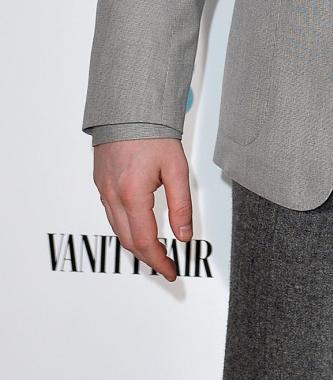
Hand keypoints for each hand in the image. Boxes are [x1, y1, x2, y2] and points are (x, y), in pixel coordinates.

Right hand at [92, 138, 192, 282]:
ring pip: (117, 230)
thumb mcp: (176, 169)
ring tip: (155, 252)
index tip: (171, 271)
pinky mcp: (101, 183)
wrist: (130, 108)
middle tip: (166, 266)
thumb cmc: (153, 133)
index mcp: (132, 194)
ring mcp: (104, 190)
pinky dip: (125, 228)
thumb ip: (181, 204)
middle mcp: (113, 196)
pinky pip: (112, 214)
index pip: (144, 241)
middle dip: (148, 258)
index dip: (159, 261)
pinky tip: (138, 227)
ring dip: (135, 245)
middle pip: (128, 241)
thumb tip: (184, 236)